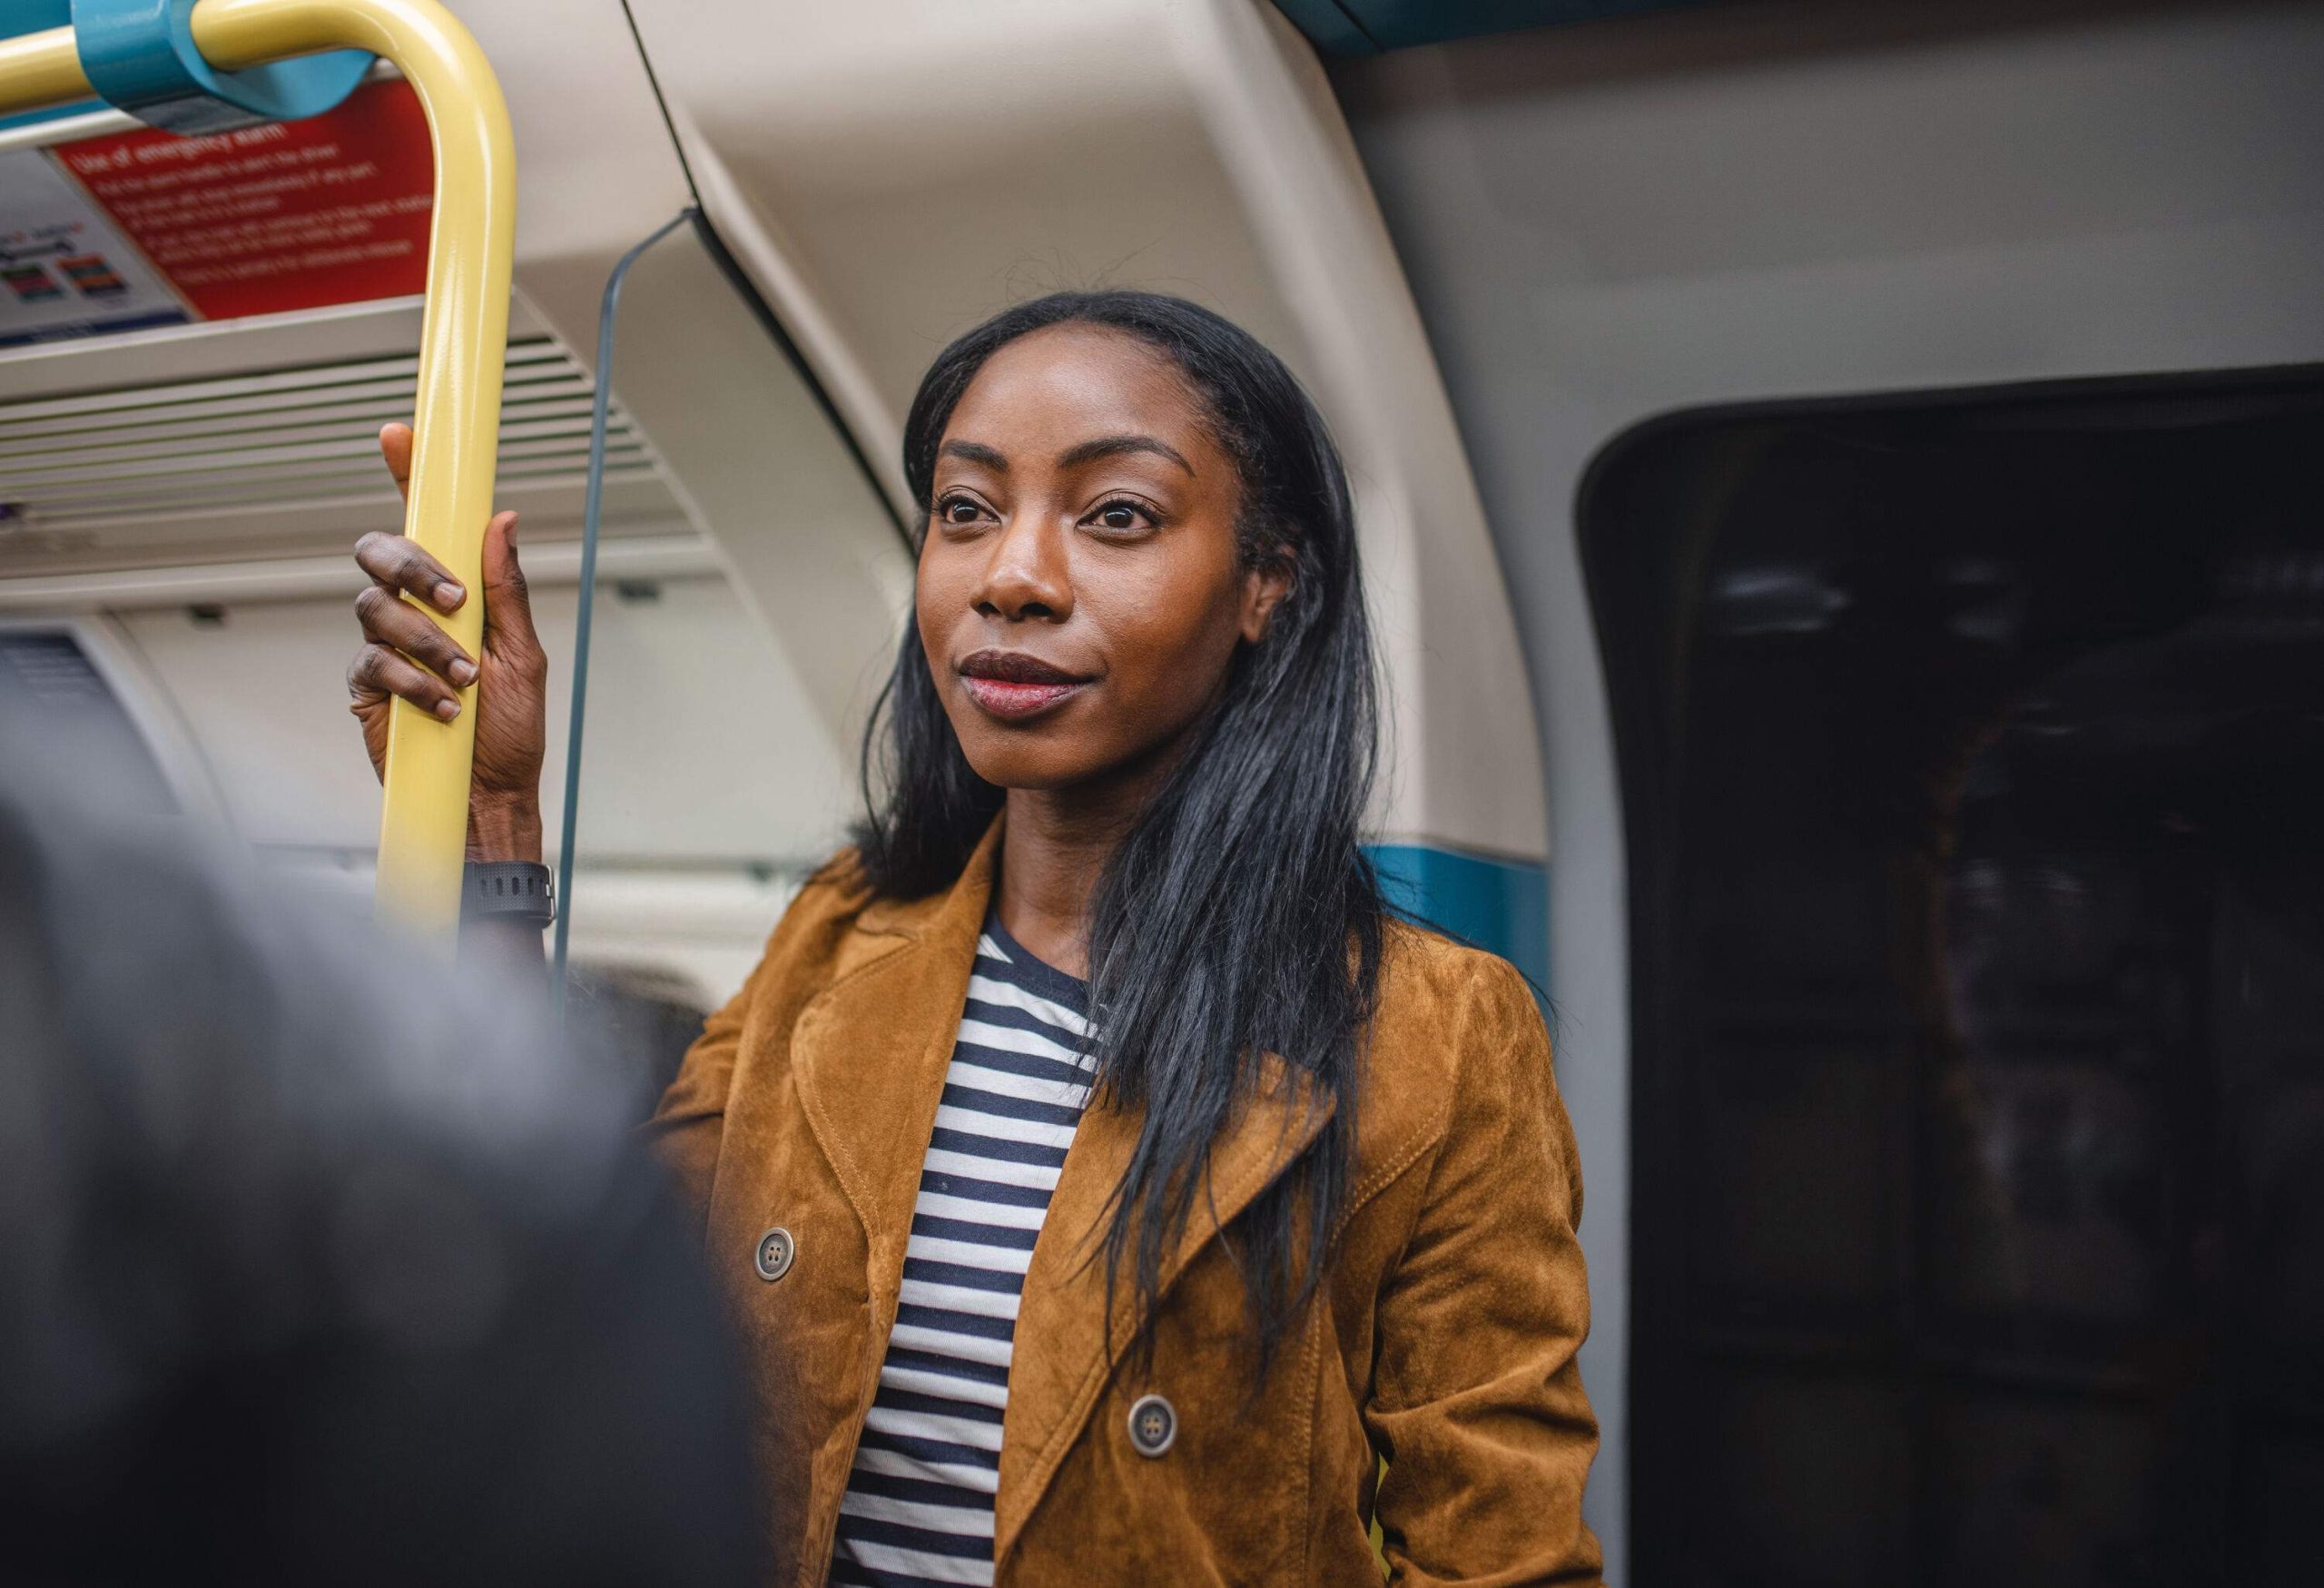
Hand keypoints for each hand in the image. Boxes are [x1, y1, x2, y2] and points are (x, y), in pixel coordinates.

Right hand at [347, 423, 548, 862]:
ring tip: (463, 678)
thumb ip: (508, 590)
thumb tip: (504, 520)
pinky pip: (369, 662)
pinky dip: (409, 680)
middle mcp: (415, 609)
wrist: (487, 798)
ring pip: (374, 606)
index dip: (409, 475)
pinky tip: (442, 706)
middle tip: (455, 600)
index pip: (427, 523)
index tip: (402, 435)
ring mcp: (384, 646)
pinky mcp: (364, 686)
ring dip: (424, 640)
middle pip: (380, 552)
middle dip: (413, 565)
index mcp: (456, 592)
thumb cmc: (509, 732)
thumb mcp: (524, 657)